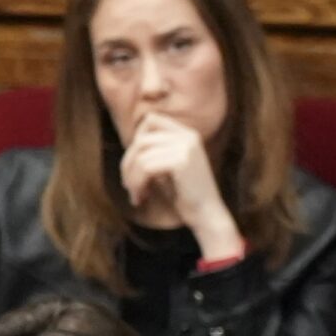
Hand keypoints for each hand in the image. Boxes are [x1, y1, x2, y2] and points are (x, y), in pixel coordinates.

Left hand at [119, 111, 241, 259]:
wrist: (207, 215)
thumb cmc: (185, 194)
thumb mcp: (168, 165)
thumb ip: (155, 150)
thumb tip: (129, 143)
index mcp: (188, 134)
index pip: (151, 120)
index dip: (136, 138)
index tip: (134, 163)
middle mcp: (188, 136)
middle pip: (142, 139)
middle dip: (128, 163)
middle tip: (129, 185)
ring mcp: (186, 147)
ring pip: (140, 155)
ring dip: (131, 177)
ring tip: (135, 194)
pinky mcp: (181, 161)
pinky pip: (145, 167)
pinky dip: (137, 183)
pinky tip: (141, 197)